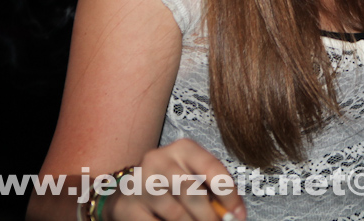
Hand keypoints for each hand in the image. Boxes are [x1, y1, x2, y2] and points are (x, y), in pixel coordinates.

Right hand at [101, 139, 245, 220]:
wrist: (129, 192)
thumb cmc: (171, 185)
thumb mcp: (193, 179)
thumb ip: (213, 193)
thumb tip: (234, 215)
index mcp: (182, 149)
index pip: (211, 167)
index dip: (228, 194)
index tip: (238, 214)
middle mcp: (158, 159)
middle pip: (191, 191)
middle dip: (209, 216)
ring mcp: (138, 182)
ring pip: (174, 212)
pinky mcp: (126, 205)